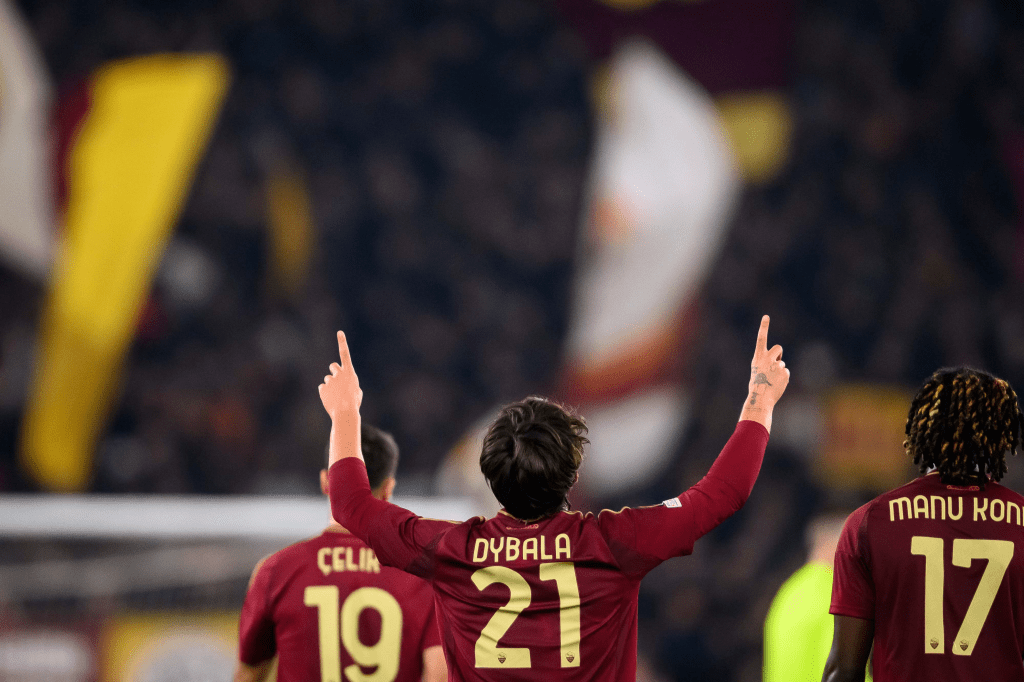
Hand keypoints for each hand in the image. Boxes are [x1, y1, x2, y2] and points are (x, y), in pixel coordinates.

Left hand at [319, 331, 362, 420]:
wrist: (345, 413)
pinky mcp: (323, 388)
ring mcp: (330, 380)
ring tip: (336, 397)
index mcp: (350, 373)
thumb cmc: (354, 403)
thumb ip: (350, 384)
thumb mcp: (357, 392)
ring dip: (331, 386)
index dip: (342, 342)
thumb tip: (345, 385)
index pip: (345, 354)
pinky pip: (323, 388)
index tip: (339, 332)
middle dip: (334, 371)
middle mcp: (339, 373)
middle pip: (333, 366)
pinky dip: (326, 394)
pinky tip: (331, 400)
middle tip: (337, 380)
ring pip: (328, 380)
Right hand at [740, 316, 789, 430]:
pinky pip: (785, 372)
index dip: (763, 327)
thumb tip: (778, 362)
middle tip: (775, 363)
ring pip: (782, 363)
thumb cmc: (756, 385)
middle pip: (778, 348)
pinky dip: (782, 378)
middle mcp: (768, 359)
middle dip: (779, 353)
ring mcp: (777, 365)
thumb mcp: (757, 370)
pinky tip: (777, 384)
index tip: (766, 316)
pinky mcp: (785, 373)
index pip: (761, 338)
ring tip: (772, 381)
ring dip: (778, 370)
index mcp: (758, 357)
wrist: (761, 397)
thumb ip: (765, 362)